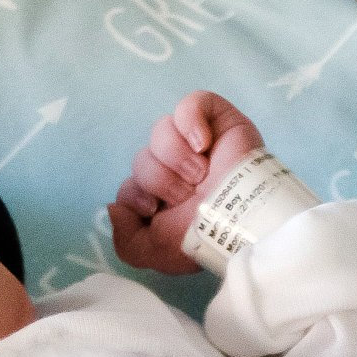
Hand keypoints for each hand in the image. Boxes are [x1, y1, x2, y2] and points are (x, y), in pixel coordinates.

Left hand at [109, 90, 266, 273]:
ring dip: (176, 157)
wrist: (242, 220)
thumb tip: (114, 209)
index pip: (130, 186)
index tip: (153, 207)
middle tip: (187, 194)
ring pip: (160, 131)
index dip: (135, 194)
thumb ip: (126, 242)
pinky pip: (190, 103)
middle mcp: (176, 169)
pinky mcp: (216, 119)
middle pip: (142, 159)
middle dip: (160, 180)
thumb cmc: (205, 237)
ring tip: (200, 174)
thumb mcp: (157, 253)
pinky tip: (202, 144)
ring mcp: (195, 142)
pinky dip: (190, 120)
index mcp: (163, 198)